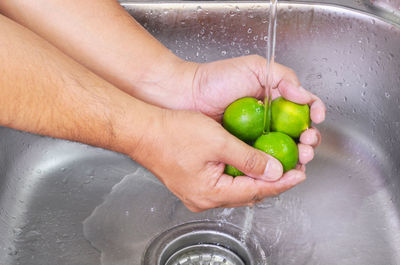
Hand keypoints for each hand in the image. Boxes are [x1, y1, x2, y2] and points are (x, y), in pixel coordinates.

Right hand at [132, 109, 304, 211]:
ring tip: (274, 165)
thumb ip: (249, 157)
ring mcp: (197, 193)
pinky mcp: (193, 183)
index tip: (299, 174)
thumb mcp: (218, 141)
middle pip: (248, 193)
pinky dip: (240, 173)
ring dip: (256, 177)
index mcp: (211, 193)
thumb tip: (274, 170)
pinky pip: (224, 182)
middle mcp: (204, 198)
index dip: (281, 182)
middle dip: (271, 181)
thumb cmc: (172, 133)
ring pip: (237, 188)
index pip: (257, 191)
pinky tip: (248, 162)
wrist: (142, 130)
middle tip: (291, 169)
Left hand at [189, 55, 325, 170]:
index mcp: (275, 100)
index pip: (303, 110)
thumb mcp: (255, 68)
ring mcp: (256, 137)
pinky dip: (274, 166)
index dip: (314, 115)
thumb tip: (304, 97)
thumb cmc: (216, 79)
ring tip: (300, 157)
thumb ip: (283, 77)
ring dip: (297, 156)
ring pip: (283, 151)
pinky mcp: (242, 151)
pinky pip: (262, 162)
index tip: (316, 120)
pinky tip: (280, 168)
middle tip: (307, 144)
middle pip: (298, 134)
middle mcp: (268, 120)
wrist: (187, 96)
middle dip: (309, 141)